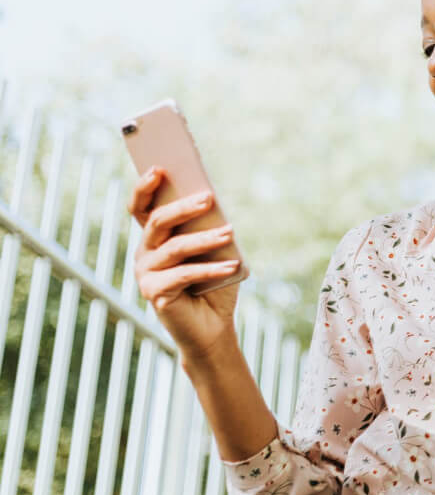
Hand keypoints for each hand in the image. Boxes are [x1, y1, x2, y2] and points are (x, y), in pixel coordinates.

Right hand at [130, 166, 242, 365]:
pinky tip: (232, 266)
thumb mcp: (215, 249)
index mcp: (155, 239)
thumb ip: (208, 227)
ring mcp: (146, 274)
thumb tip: (212, 200)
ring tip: (230, 232)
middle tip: (208, 197)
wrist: (213, 326)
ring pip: (174, 248)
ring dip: (205, 239)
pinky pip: (183, 275)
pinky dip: (210, 268)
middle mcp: (144, 254)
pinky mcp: (155, 294)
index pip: (142, 208)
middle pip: (157, 222)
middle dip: (182, 207)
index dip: (144, 187)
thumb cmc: (214, 283)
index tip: (159, 168)